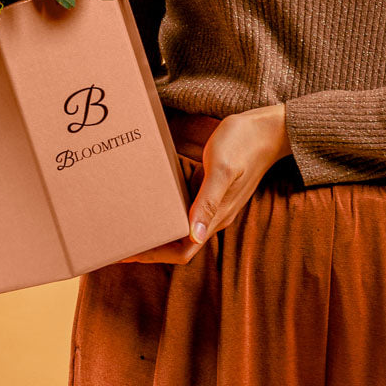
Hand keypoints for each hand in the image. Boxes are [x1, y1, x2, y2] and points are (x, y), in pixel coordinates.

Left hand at [119, 104, 291, 264]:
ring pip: (180, 228)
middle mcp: (213, 217)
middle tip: (118, 240)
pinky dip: (165, 211)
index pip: (183, 251)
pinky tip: (150, 203)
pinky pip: (184, 210)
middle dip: (149, 246)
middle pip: (178, 243)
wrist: (267, 130)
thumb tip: (196, 235)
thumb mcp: (222, 169)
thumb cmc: (243, 143)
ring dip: (156, 231)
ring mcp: (212, 204)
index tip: (128, 252)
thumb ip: (209, 201)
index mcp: (216, 217)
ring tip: (128, 225)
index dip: (154, 255)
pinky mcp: (209, 190)